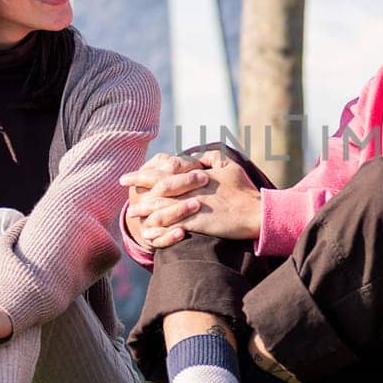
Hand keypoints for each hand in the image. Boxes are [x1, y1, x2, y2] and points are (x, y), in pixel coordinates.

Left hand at [132, 151, 263, 244]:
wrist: (258, 212)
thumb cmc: (246, 190)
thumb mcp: (231, 165)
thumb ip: (212, 156)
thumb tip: (198, 153)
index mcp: (198, 175)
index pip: (167, 171)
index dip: (147, 172)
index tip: (132, 173)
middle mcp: (193, 189)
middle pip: (160, 186)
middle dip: (140, 186)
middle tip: (124, 185)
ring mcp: (194, 206)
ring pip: (163, 206)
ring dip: (146, 209)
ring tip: (132, 211)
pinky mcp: (198, 223)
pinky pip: (173, 225)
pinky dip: (159, 228)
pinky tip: (149, 230)